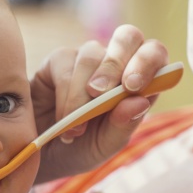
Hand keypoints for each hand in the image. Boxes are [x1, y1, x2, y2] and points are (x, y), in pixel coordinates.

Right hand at [30, 24, 169, 182]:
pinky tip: (63, 121)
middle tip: (102, 94)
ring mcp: (86, 59)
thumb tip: (140, 101)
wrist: (38, 156)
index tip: (133, 86)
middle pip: (128, 37)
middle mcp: (115, 64)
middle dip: (116, 63)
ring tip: (76, 129)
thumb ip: (123, 125)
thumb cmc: (79, 149)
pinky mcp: (58, 60)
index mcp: (137, 81)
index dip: (148, 62)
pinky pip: (65, 65)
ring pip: (92, 54)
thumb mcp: (105, 146)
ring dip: (83, 94)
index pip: (154, 55)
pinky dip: (65, 96)